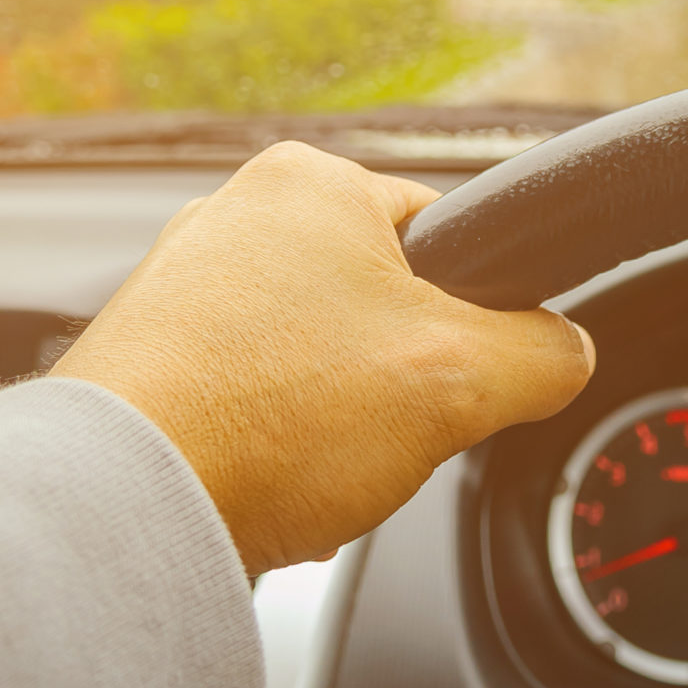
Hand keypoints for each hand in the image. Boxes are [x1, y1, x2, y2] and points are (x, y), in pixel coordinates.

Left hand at [49, 141, 593, 573]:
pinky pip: (249, 397)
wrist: (123, 508)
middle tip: (386, 428)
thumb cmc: (267, 418)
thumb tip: (565, 353)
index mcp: (309, 179)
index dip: (476, 318)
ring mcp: (178, 285)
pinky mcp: (145, 358)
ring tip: (311, 460)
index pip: (449, 236)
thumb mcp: (462, 380)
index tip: (460, 375)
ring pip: (314, 358)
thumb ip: (543, 354)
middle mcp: (232, 212)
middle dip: (397, 378)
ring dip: (332, 416)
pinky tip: (264, 478)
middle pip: (380, 304)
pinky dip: (270, 441)